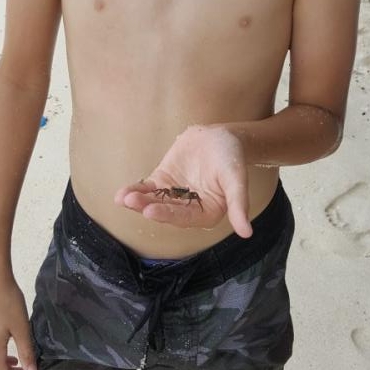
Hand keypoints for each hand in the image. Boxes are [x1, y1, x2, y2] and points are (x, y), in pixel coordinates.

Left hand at [114, 125, 251, 237]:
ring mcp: (174, 195)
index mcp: (207, 213)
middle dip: (148, 207)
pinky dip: (136, 191)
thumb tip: (247, 233)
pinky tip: (122, 194)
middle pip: (166, 210)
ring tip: (123, 198)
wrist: (221, 137)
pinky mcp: (164, 182)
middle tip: (132, 203)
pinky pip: (148, 189)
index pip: (185, 218)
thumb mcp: (237, 179)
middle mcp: (189, 209)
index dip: (168, 215)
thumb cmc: (232, 158)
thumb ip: (239, 204)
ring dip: (138, 201)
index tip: (151, 212)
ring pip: (154, 201)